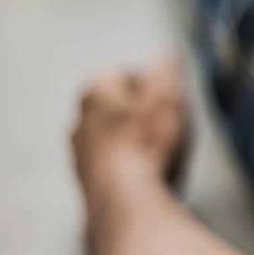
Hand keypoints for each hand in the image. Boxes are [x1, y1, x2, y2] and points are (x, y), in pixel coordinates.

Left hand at [71, 57, 188, 194]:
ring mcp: (81, 152)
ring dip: (134, 139)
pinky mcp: (88, 181)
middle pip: (116, 105)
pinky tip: (151, 173)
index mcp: (95, 90)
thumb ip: (166, 71)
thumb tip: (166, 56)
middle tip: (170, 122)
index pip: (124, 73)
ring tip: (164, 151)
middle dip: (141, 111)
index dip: (152, 83)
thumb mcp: (169, 96)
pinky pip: (113, 163)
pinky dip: (130, 164)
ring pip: (112, 136)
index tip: (172, 96)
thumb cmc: (147, 143)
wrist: (124, 198)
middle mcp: (80, 118)